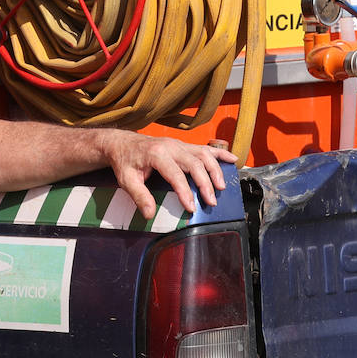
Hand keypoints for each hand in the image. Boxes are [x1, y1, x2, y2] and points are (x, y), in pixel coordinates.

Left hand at [103, 132, 236, 218]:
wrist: (123, 143)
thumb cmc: (125, 162)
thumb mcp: (127, 180)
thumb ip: (139, 197)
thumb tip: (150, 214)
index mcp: (156, 154)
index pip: (175, 175)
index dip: (185, 192)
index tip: (191, 208)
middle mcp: (171, 146)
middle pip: (194, 163)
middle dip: (205, 183)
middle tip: (211, 201)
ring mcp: (179, 144)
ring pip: (203, 154)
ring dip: (215, 170)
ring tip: (221, 188)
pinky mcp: (184, 145)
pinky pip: (206, 147)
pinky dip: (220, 153)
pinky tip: (233, 160)